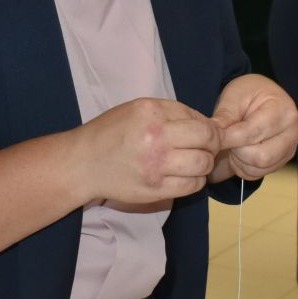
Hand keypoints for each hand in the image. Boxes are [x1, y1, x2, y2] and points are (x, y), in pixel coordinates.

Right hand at [75, 96, 221, 205]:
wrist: (83, 163)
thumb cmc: (110, 133)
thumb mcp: (137, 110)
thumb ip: (172, 113)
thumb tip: (208, 123)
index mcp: (152, 112)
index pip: (198, 118)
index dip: (210, 127)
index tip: (209, 134)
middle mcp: (156, 137)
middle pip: (207, 139)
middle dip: (213, 144)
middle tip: (208, 148)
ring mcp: (156, 165)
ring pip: (203, 164)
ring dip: (204, 164)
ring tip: (195, 162)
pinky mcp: (156, 188)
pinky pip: (192, 186)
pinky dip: (195, 181)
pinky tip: (185, 176)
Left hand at [212, 73, 297, 181]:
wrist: (262, 97)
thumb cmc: (249, 94)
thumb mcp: (234, 97)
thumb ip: (225, 117)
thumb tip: (214, 136)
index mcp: (282, 110)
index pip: (253, 133)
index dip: (230, 138)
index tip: (215, 137)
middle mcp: (292, 132)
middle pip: (261, 157)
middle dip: (237, 152)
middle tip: (228, 140)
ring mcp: (289, 149)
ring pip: (259, 168)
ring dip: (239, 161)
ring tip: (234, 145)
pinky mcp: (282, 161)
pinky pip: (258, 174)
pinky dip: (244, 168)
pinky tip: (240, 153)